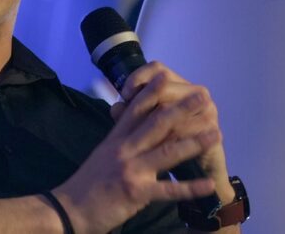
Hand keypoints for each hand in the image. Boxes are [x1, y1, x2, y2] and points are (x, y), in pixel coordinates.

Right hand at [52, 71, 218, 233]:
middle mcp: (123, 149)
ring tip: (216, 133)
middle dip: (181, 108)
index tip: (164, 75)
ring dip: (194, 142)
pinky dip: (190, 188)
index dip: (150, 91)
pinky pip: (168, 190)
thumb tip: (129, 124)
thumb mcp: (101, 155)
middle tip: (203, 96)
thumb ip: (118, 140)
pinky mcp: (136, 192)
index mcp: (115, 140)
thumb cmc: (87, 183)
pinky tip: (208, 185)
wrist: (69, 209)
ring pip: (167, 152)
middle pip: (156, 124)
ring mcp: (131, 170)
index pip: (134, 109)